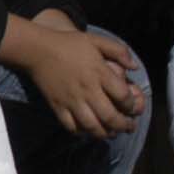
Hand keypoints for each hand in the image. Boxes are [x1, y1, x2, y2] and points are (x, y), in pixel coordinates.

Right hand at [24, 22, 142, 139]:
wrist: (37, 50)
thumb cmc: (69, 44)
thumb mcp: (96, 40)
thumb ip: (119, 51)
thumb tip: (135, 67)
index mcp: (99, 73)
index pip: (123, 96)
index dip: (132, 106)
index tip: (133, 107)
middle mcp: (87, 89)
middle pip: (110, 116)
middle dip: (123, 126)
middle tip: (129, 127)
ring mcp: (71, 100)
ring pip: (92, 126)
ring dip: (105, 133)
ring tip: (112, 133)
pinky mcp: (58, 107)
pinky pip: (71, 126)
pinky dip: (82, 133)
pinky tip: (88, 131)